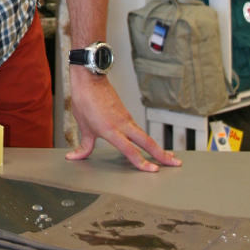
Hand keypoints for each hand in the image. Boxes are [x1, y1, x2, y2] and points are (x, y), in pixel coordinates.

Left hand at [66, 66, 181, 171]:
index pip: (130, 150)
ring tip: (169, 157)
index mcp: (111, 130)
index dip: (142, 162)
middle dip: (162, 154)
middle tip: (176, 163)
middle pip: (147, 142)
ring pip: (145, 135)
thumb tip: (74, 157)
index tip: (153, 171)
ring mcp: (126, 118)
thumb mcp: (82, 126)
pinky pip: (138, 129)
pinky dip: (146, 139)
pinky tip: (150, 145)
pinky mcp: (126, 114)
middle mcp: (122, 124)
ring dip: (157, 147)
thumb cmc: (85, 99)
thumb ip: (83, 146)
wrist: (89, 78)